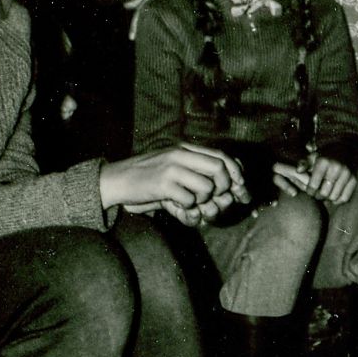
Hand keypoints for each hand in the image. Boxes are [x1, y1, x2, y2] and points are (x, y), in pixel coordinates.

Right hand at [101, 143, 242, 213]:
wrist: (116, 180)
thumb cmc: (147, 177)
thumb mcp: (173, 165)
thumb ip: (195, 168)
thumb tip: (229, 181)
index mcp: (185, 149)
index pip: (222, 156)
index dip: (236, 173)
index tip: (241, 188)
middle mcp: (180, 154)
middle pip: (220, 169)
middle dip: (224, 188)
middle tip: (214, 198)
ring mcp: (172, 168)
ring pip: (207, 187)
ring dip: (203, 200)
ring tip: (189, 201)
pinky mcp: (163, 184)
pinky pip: (189, 200)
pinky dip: (186, 207)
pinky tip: (175, 204)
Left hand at [284, 155, 353, 204]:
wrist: (342, 149)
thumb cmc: (324, 156)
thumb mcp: (312, 157)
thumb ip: (304, 163)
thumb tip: (298, 170)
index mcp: (324, 162)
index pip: (313, 185)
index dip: (310, 191)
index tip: (310, 191)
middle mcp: (336, 168)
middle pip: (324, 193)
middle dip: (318, 196)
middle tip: (317, 195)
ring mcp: (347, 174)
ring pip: (334, 197)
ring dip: (328, 199)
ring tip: (324, 194)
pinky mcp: (354, 179)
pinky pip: (345, 198)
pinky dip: (338, 200)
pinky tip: (333, 196)